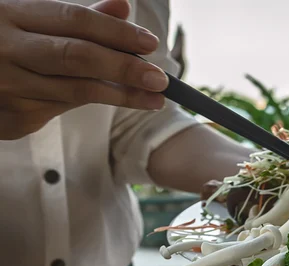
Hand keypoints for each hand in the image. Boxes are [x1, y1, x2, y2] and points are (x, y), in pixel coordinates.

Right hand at [0, 0, 169, 139]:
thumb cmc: (2, 43)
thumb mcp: (29, 21)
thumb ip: (76, 19)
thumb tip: (122, 6)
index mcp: (9, 15)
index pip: (72, 21)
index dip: (115, 32)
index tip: (150, 43)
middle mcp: (6, 49)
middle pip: (77, 58)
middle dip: (125, 68)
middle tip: (160, 79)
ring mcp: (8, 87)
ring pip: (76, 91)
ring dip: (121, 96)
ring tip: (153, 98)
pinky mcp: (14, 119)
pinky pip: (64, 110)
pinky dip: (91, 102)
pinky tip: (114, 98)